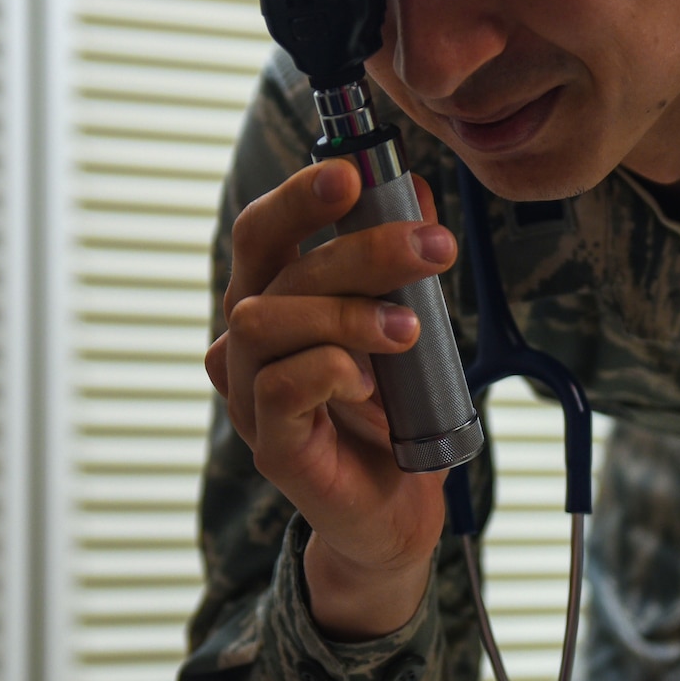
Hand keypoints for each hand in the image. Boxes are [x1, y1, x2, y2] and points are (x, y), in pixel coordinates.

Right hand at [204, 159, 457, 640]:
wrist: (396, 507)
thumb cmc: (392, 411)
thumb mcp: (407, 320)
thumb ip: (402, 263)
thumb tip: (413, 189)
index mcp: (275, 300)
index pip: (263, 232)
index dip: (297, 196)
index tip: (351, 173)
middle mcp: (249, 342)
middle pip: (273, 268)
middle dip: (355, 247)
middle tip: (430, 247)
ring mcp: (251, 394)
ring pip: (266, 322)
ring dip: (347, 314)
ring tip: (407, 331)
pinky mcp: (271, 444)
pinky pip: (281, 387)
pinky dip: (331, 371)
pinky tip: (368, 383)